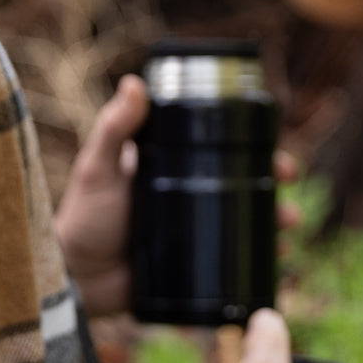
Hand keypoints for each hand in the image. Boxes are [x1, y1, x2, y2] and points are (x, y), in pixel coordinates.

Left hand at [54, 76, 300, 316]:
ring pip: (245, 226)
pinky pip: (233, 265)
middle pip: (242, 187)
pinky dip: (260, 263)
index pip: (220, 152)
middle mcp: (186, 200)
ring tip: (288, 226)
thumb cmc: (82, 219)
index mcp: (170, 170)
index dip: (252, 148)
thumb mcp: (99, 168)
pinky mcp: (194, 270)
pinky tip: (278, 261)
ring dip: (275, 223)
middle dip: (273, 185)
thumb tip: (134, 83)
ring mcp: (192, 236)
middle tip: (287, 182)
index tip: (273, 147)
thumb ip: (114, 129)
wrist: (75, 279)